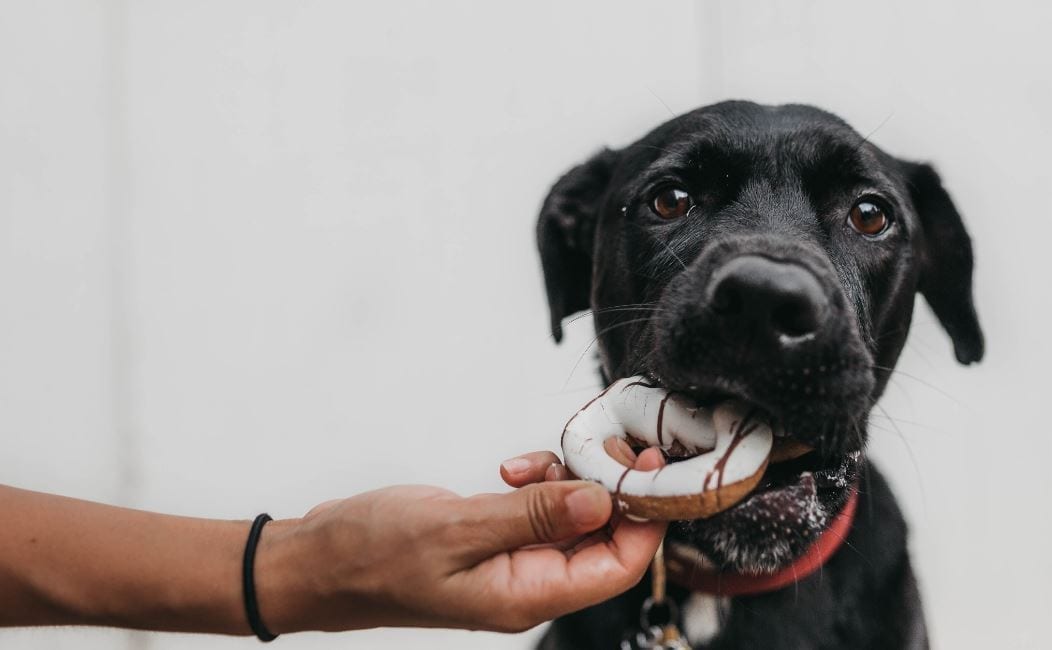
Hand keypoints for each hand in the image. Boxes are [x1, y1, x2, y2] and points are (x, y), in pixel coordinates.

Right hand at [257, 447, 665, 633]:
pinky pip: (542, 510)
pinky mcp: (496, 539)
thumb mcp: (456, 529)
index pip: (619, 566)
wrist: (315, 561)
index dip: (645, 518)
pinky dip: (539, 481)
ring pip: (574, 518)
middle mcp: (528, 585)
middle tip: (600, 445)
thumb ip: (533, 515)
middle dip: (610, 489)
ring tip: (536, 460)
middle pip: (605, 540)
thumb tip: (602, 500)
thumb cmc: (369, 555)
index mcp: (526, 597)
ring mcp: (513, 562)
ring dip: (569, 480)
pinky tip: (511, 469)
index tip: (648, 467)